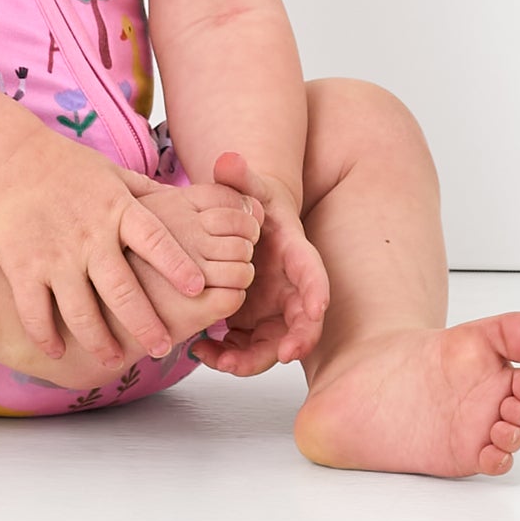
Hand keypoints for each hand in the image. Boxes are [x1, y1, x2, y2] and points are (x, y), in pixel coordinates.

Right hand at [0, 138, 208, 369]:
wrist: (8, 161)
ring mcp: (55, 255)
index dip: (176, 264)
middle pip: (122, 289)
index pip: (154, 239)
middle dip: (144, 323)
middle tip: (161, 348)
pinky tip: (56, 351)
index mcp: (116, 209)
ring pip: (81, 312)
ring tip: (113, 359)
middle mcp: (89, 236)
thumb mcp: (113, 174)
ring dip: (98, 341)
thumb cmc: (67, 167)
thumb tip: (185, 205)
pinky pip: (35, 313)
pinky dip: (46, 337)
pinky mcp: (23, 268)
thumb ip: (147, 195)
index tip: (199, 290)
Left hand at [188, 151, 329, 376]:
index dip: (317, 291)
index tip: (316, 309)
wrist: (244, 225)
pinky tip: (202, 350)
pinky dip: (229, 356)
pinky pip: (246, 349)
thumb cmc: (251, 203)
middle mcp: (291, 288)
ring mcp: (273, 309)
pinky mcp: (252, 322)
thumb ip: (238, 175)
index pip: (313, 273)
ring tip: (221, 360)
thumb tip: (227, 159)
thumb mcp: (247, 186)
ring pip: (273, 344)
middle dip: (297, 340)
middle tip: (284, 354)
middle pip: (303, 321)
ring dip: (253, 358)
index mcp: (295, 253)